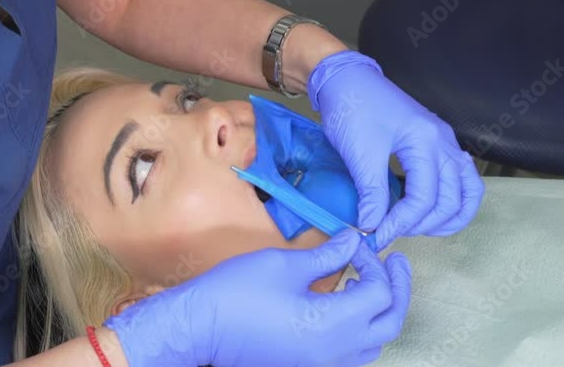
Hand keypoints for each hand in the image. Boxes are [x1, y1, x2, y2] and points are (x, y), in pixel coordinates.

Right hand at [104, 230, 411, 366]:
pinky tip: (347, 309)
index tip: (356, 245)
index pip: (379, 291)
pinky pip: (352, 354)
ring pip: (374, 343)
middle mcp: (336, 351)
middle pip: (389, 322)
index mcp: (333, 323)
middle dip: (396, 289)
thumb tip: (352, 242)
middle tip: (392, 263)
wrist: (200, 328)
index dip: (374, 262)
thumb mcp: (283, 264)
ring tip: (371, 284)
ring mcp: (323, 364)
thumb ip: (326, 255)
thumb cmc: (235, 294)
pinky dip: (361, 330)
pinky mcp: (309, 366)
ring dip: (381, 312)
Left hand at [308, 50, 484, 247]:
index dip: (400, 224)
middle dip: (423, 224)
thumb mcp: (359, 152)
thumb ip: (371, 193)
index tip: (376, 237)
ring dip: (448, 216)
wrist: (346, 78)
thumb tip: (372, 227)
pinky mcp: (436, 142)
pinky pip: (459, 177)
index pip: (424, 198)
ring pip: (468, 190)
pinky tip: (429, 208)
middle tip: (392, 233)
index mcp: (426, 141)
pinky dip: (450, 198)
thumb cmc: (351, 108)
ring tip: (418, 228)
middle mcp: (444, 142)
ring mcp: (444, 141)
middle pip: (452, 199)